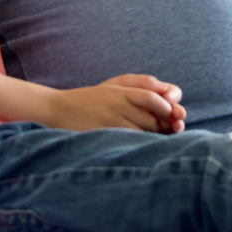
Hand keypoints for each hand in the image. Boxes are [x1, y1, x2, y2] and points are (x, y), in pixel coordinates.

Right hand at [44, 75, 185, 132]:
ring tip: (155, 139)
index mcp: (122, 91)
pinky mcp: (103, 134)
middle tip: (168, 131)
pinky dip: (139, 143)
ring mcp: (110, 120)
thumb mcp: (114, 85)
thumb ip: (141, 86)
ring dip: (153, 136)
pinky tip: (140, 146)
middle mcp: (117, 104)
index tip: (172, 116)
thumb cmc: (91, 99)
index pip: (153, 99)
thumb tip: (166, 94)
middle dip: (164, 126)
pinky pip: (128, 141)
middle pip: (151, 118)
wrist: (58, 109)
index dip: (167, 109)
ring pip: (142, 131)